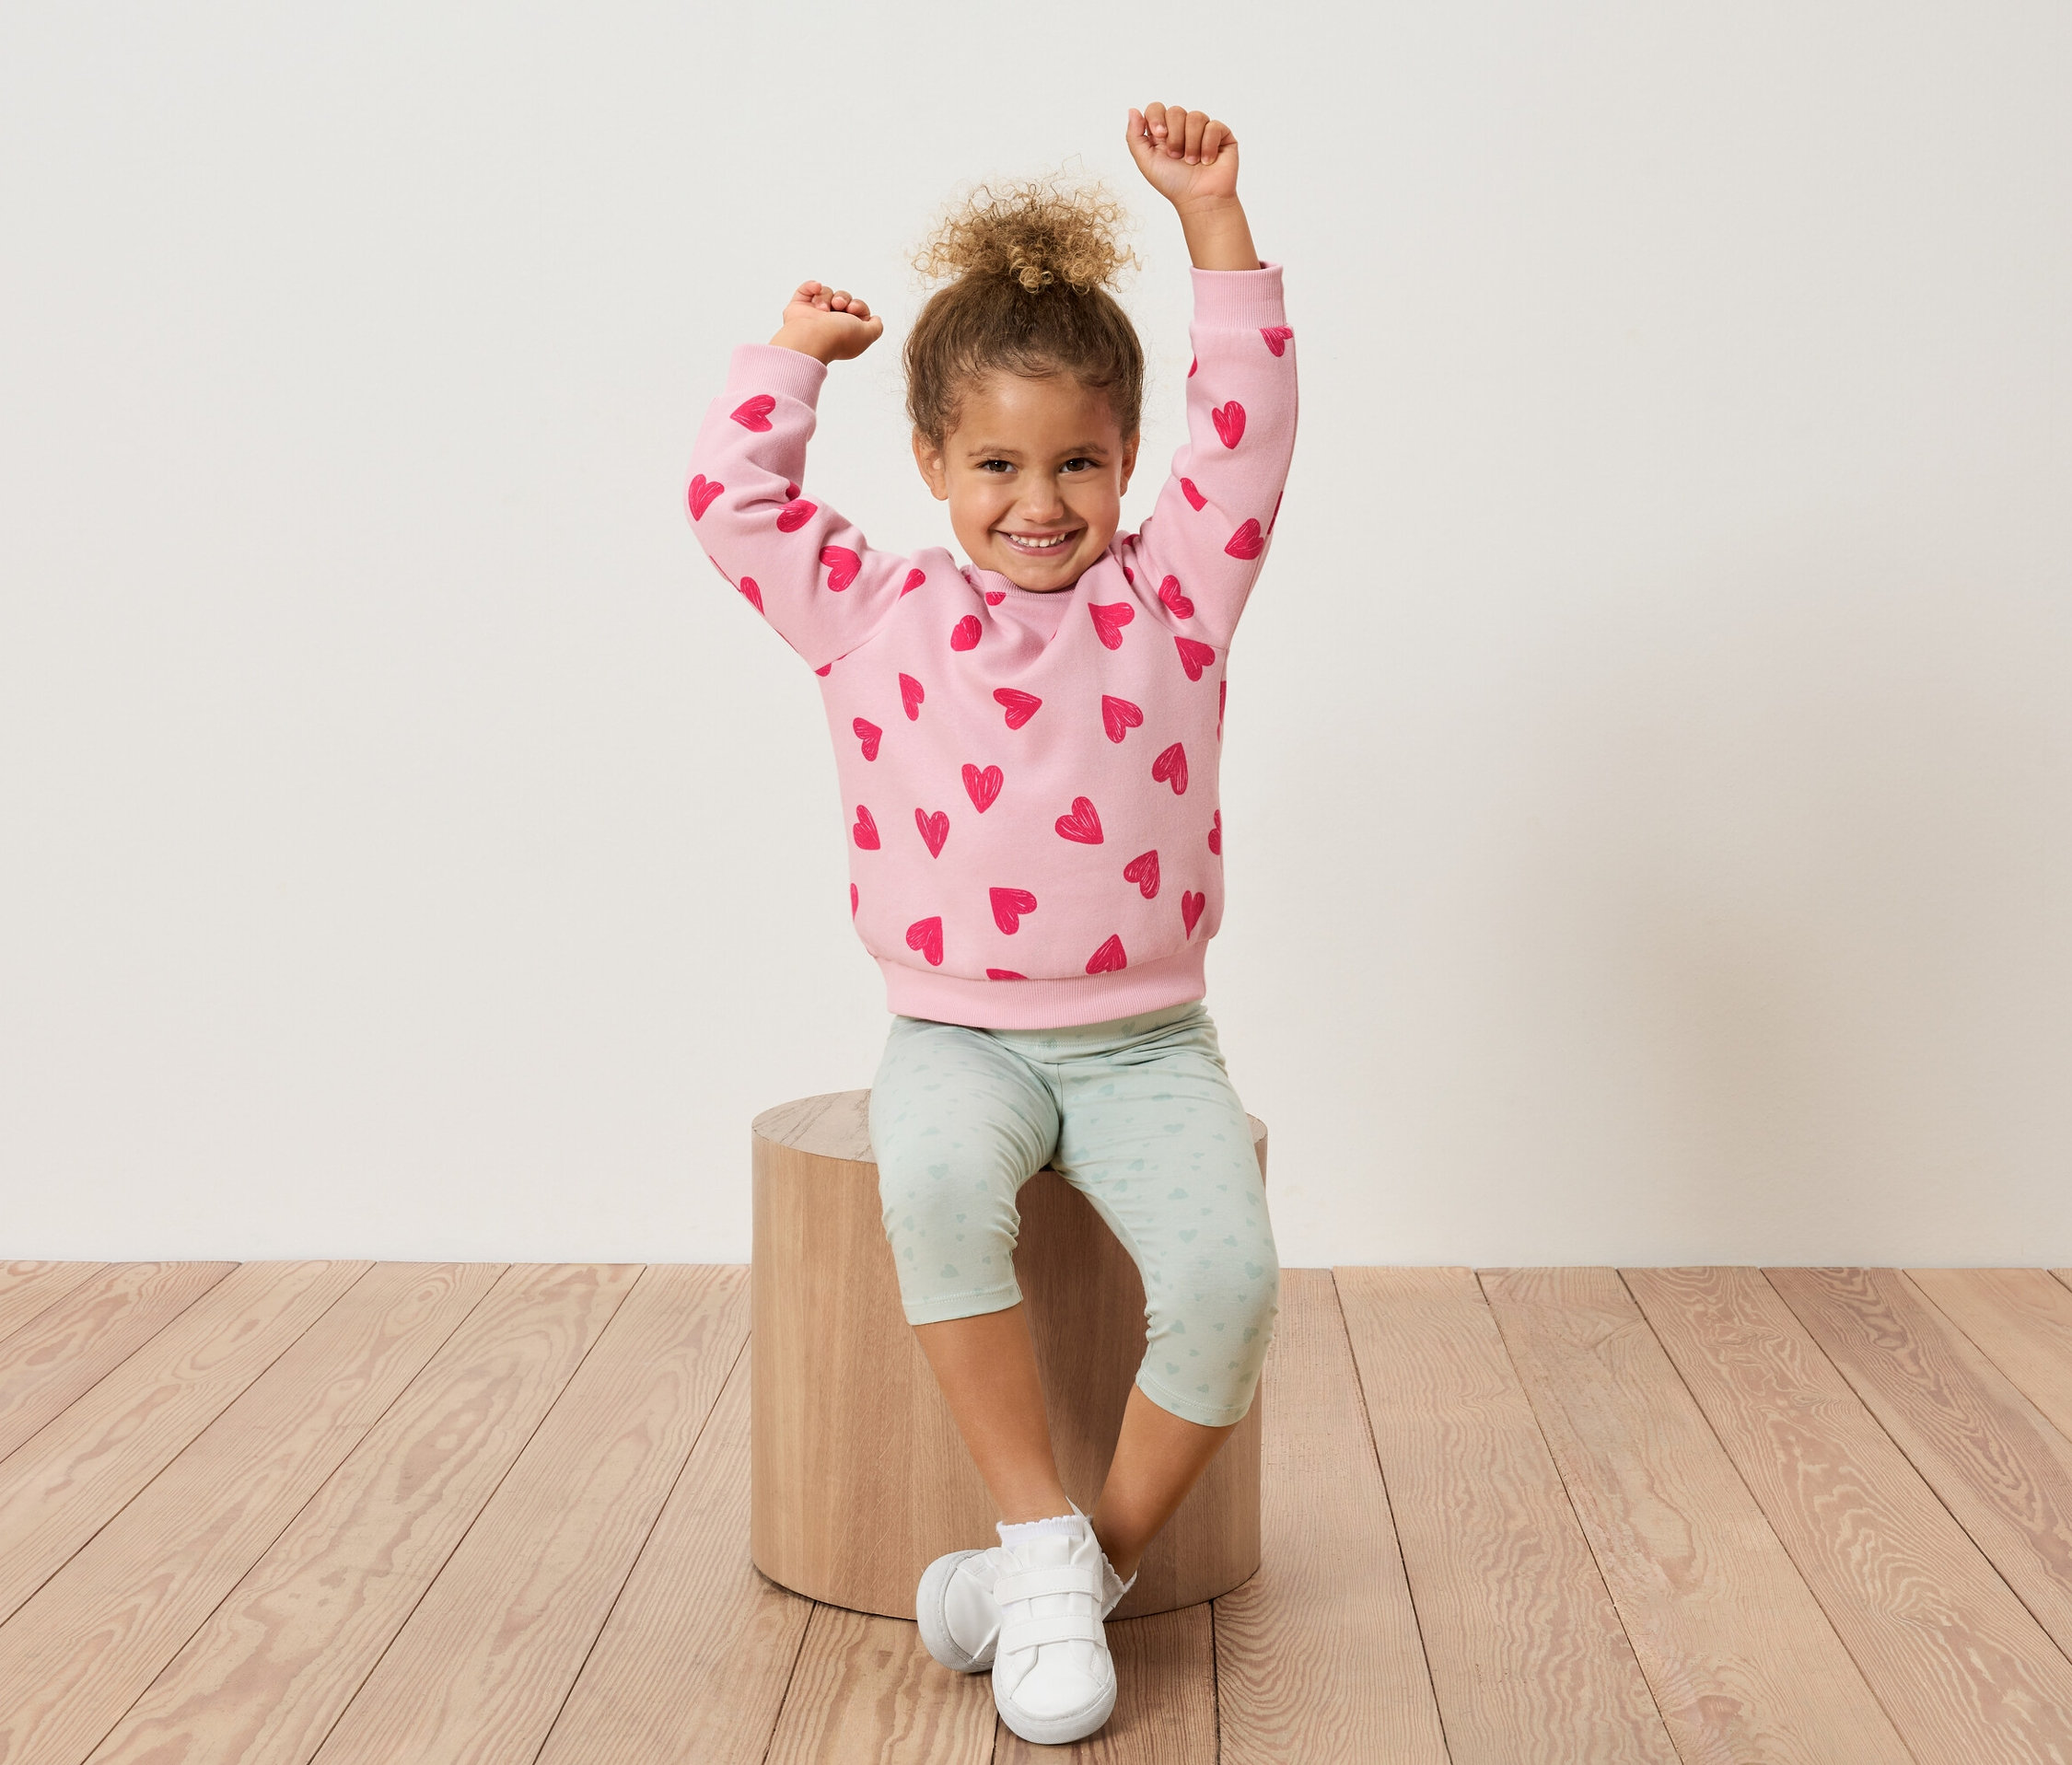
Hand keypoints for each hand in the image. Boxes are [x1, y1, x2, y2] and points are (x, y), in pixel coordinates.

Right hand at [769, 281, 883, 364]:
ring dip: (827, 297)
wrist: (812, 336)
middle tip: (839, 306)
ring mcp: (813, 315)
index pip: (857, 309)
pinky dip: (811, 286)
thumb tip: (876, 319)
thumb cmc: (839, 337)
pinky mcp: (799, 307)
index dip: (859, 305)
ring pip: (826, 292)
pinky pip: (807, 289)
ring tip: (823, 309)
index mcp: (846, 330)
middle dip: (843, 298)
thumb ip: (876, 328)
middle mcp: (830, 323)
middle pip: (843, 298)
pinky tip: (815, 289)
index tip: (853, 309)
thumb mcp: (867, 334)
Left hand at [1125, 104, 1238, 209]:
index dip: (1157, 117)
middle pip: (1176, 111)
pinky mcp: (1221, 135)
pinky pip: (1213, 126)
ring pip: (1196, 116)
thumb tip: (1132, 110)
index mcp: (1163, 133)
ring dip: (1191, 144)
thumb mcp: (1145, 162)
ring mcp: (1203, 130)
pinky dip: (1208, 146)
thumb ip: (1134, 136)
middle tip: (1176, 157)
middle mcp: (1183, 129)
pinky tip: (1207, 161)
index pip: (1157, 108)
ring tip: (1192, 162)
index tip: (1160, 135)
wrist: (1199, 199)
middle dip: (1175, 136)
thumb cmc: (1173, 184)